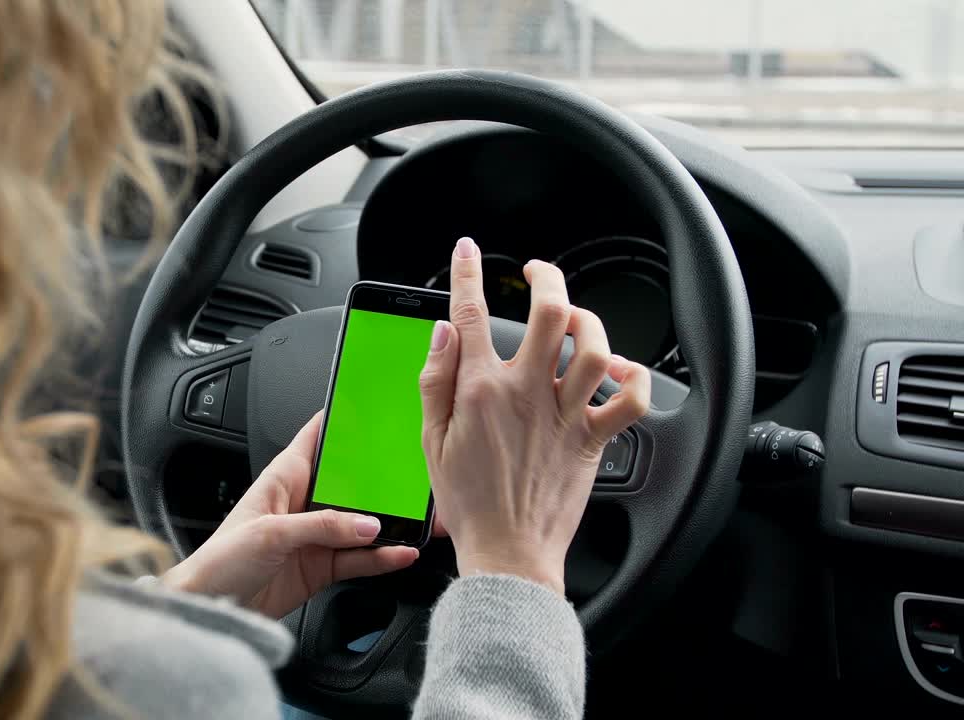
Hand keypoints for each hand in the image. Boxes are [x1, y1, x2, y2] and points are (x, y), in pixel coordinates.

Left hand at [159, 412, 419, 617]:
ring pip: (360, 523)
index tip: (372, 409)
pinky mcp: (321, 566)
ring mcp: (314, 536)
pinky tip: (401, 553)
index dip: (342, 421)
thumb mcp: (271, 533)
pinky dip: (381, 557)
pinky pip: (359, 558)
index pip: (316, 437)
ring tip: (416, 519)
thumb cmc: (221, 561)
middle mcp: (302, 503)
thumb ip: (322, 527)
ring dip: (387, 522)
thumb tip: (367, 525)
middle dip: (379, 479)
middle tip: (411, 473)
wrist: (210, 607)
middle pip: (349, 483)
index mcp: (283, 478)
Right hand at [418, 237, 650, 594]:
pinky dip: (633, 379)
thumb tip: (442, 334)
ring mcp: (564, 416)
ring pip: (593, 346)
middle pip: (552, 313)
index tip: (467, 252)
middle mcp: (527, 394)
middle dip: (548, 279)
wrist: (507, 553)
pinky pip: (631, 402)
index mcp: (481, 391)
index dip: (467, 274)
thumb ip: (435, 381)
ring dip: (590, 324)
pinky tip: (620, 371)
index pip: (471, 315)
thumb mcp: (430, 440)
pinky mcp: (592, 440)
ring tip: (578, 321)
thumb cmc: (468, 503)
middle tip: (538, 272)